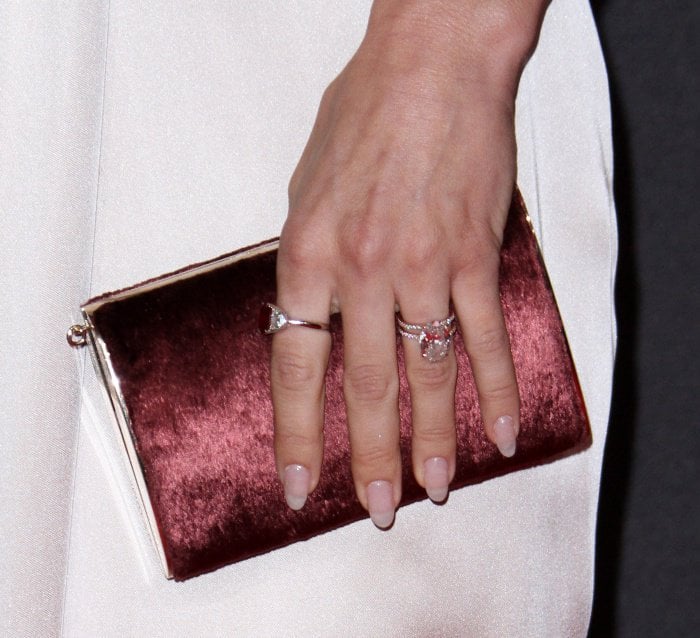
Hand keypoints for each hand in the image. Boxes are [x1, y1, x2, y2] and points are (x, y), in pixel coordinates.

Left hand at [271, 0, 546, 526]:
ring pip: (429, 375)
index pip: (294, 367)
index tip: (300, 485)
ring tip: (435, 489)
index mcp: (308, 255)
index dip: (297, 434)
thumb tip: (309, 312)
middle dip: (370, 458)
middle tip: (376, 509)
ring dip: (433, 440)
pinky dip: (496, 388)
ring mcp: (424, 268)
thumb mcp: (304, 187)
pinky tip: (502, 431)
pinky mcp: (476, 257)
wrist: (432, 63)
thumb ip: (307, 259)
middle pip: (367, 387)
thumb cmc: (364, 115)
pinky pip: (487, 338)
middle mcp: (363, 272)